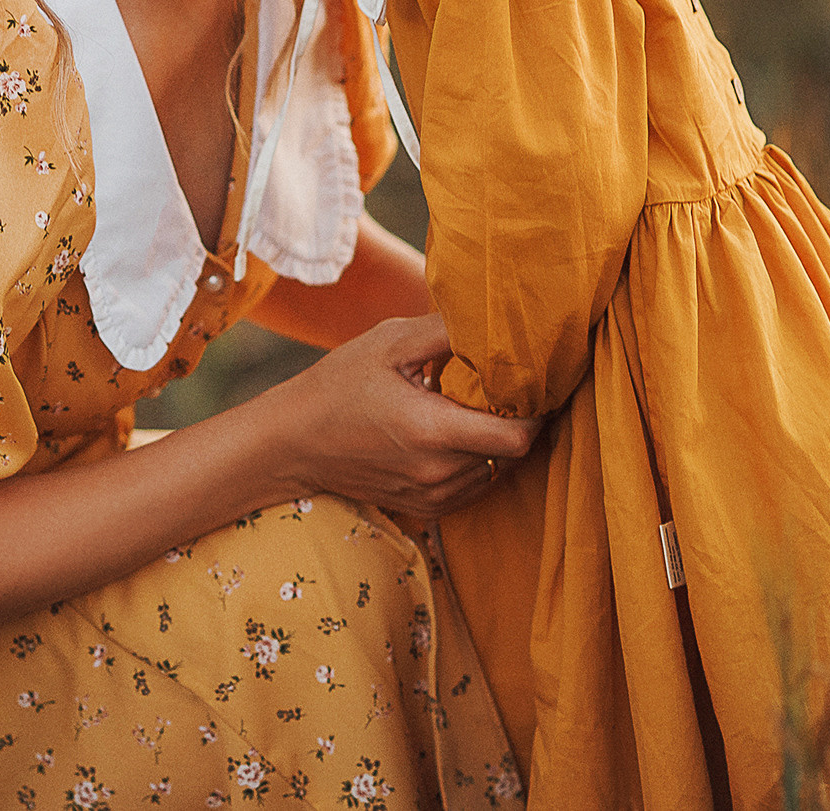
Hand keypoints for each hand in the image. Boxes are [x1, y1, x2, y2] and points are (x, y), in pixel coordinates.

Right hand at [254, 314, 541, 520]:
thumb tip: (492, 321)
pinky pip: (474, 487)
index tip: (531, 385)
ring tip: (475, 409)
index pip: (517, 437)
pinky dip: (477, 462)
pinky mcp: (426, 508)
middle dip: (518, 421)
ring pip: (496, 471)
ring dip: (496, 442)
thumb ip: (444, 331)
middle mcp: (438, 472)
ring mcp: (433, 496)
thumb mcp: (388, 343)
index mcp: (433, 430)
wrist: (293, 442)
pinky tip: (455, 433)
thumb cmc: (339, 385)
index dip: (535, 411)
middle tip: (506, 388)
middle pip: (511, 453)